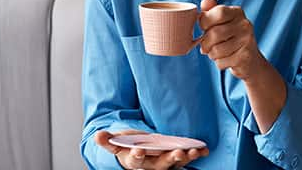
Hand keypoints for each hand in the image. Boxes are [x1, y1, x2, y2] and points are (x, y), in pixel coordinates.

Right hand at [94, 130, 208, 169]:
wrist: (138, 151)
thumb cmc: (128, 146)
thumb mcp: (116, 143)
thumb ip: (107, 140)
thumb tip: (97, 135)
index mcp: (134, 161)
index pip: (135, 161)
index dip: (136, 156)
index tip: (139, 151)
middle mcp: (151, 165)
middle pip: (161, 165)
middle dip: (170, 159)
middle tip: (177, 153)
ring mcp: (165, 163)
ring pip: (176, 163)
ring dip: (186, 157)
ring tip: (194, 151)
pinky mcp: (175, 158)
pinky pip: (186, 158)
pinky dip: (195, 154)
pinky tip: (204, 150)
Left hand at [198, 0, 267, 80]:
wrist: (250, 61)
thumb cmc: (230, 38)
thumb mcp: (221, 22)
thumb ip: (211, 11)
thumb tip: (205, 1)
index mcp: (237, 12)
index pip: (218, 12)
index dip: (205, 22)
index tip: (204, 28)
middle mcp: (245, 24)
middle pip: (215, 33)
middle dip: (205, 43)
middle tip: (206, 46)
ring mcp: (247, 41)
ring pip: (216, 50)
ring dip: (211, 54)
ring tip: (216, 52)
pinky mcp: (246, 57)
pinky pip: (221, 62)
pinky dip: (219, 63)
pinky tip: (226, 60)